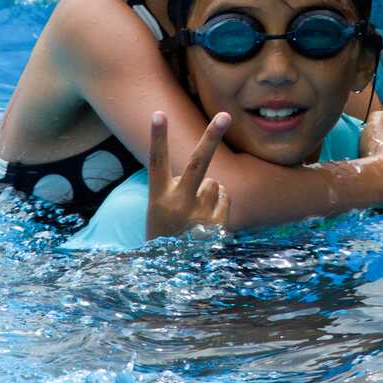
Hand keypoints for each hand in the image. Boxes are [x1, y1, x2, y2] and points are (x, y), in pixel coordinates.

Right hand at [145, 110, 231, 239]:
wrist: (173, 268)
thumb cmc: (166, 229)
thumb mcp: (161, 207)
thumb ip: (181, 187)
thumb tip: (217, 182)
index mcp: (159, 197)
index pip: (157, 161)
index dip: (158, 137)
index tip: (158, 113)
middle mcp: (179, 204)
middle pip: (199, 163)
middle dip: (212, 136)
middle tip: (225, 116)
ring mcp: (200, 214)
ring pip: (214, 182)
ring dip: (209, 191)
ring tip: (195, 212)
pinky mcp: (218, 224)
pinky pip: (225, 196)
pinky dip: (218, 202)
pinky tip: (206, 220)